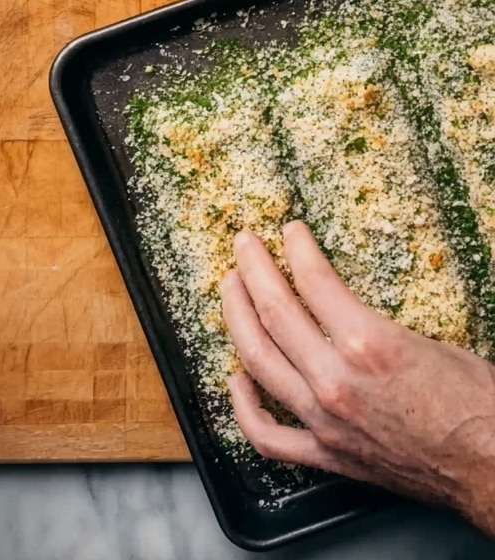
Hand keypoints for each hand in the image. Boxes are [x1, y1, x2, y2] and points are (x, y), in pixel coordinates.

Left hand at [220, 222, 494, 534]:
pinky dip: (241, 405)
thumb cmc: (475, 402)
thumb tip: (340, 296)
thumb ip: (372, 319)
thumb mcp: (427, 338)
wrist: (493, 467)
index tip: (289, 231)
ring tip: (230, 287)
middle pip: (273, 312)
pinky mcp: (326, 454)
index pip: (311, 280)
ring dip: (236, 316)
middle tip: (243, 244)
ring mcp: (324, 420)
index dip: (295, 248)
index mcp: (367, 343)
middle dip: (252, 269)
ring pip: (257, 360)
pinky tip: (234, 379)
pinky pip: (266, 435)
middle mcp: (335, 380)